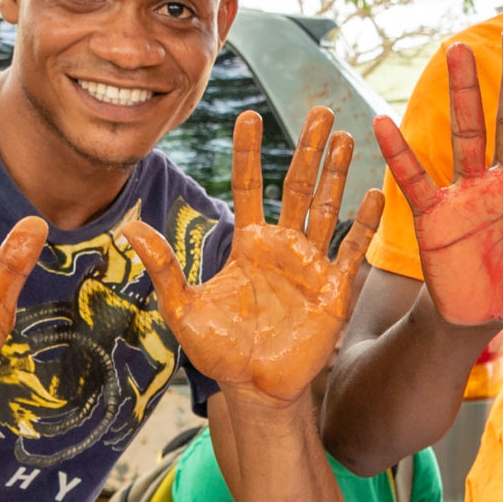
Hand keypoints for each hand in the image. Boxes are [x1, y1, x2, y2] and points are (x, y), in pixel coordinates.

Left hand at [118, 105, 378, 403]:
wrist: (256, 392)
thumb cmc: (219, 353)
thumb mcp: (183, 309)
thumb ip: (163, 267)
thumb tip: (129, 227)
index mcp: (249, 245)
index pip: (249, 186)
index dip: (248, 152)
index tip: (248, 115)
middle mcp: (283, 248)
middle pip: (297, 186)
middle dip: (308, 148)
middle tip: (319, 110)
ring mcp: (311, 266)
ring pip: (327, 208)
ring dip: (336, 173)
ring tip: (346, 135)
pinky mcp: (334, 291)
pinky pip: (352, 252)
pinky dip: (363, 224)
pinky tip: (373, 194)